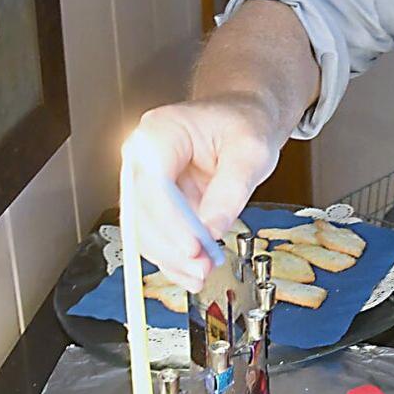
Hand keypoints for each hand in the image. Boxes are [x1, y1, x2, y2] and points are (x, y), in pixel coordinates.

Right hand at [126, 95, 284, 290]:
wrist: (242, 119)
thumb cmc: (244, 124)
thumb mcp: (251, 151)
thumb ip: (231, 190)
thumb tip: (213, 230)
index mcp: (158, 133)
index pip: (153, 184)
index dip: (170, 221)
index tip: (193, 247)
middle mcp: (142, 158)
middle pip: (142, 211)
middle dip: (171, 246)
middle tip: (202, 266)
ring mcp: (145, 182)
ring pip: (144, 230)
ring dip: (170, 258)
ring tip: (200, 274)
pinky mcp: (156, 205)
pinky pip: (156, 236)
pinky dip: (171, 258)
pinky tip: (190, 274)